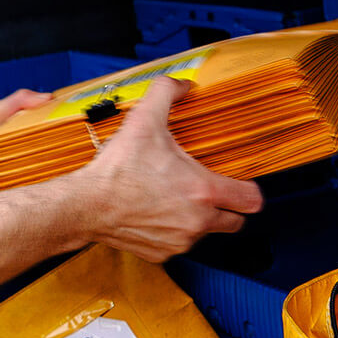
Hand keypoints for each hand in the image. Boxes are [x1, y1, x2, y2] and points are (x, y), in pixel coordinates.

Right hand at [66, 78, 262, 261]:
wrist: (86, 205)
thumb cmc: (117, 169)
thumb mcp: (144, 120)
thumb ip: (166, 93)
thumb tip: (182, 84)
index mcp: (203, 191)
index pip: (251, 200)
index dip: (249, 190)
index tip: (239, 184)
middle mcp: (197, 221)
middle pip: (235, 222)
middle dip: (226, 208)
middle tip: (207, 193)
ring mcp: (180, 241)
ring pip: (203, 233)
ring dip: (195, 219)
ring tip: (172, 199)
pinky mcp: (161, 254)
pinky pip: (177, 244)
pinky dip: (171, 232)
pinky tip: (154, 213)